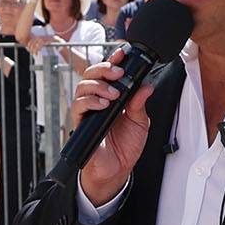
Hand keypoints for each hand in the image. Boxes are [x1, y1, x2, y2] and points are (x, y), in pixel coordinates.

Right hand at [72, 45, 152, 203]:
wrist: (116, 171)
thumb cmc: (125, 147)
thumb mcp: (140, 123)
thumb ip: (140, 104)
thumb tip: (146, 86)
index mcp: (112, 97)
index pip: (108, 73)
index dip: (113, 61)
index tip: (122, 54)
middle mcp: (97, 101)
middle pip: (91, 74)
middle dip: (104, 68)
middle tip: (118, 73)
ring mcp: (88, 111)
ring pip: (82, 86)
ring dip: (98, 85)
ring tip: (113, 94)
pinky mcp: (81, 124)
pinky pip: (78, 106)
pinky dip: (90, 101)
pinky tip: (103, 105)